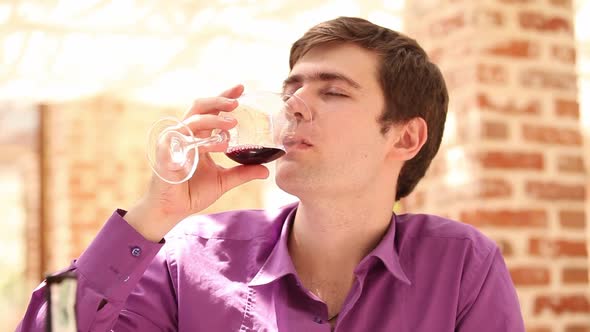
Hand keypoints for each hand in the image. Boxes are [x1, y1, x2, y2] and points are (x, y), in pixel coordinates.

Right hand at [126, 85, 269, 240]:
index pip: (211, 110)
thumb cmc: (192, 193)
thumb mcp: (224, 181)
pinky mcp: (166, 152)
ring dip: (214, 119)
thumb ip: (243, 173)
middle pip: (200, 106)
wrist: (172, 211)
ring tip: (233, 124)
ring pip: (194, 120)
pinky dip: (202, 140)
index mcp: (198, 137)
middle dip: (219, 100)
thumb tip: (266, 170)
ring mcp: (174, 142)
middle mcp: (186, 135)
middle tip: (238, 102)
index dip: (224, 97)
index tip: (242, 88)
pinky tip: (219, 144)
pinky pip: (184, 139)